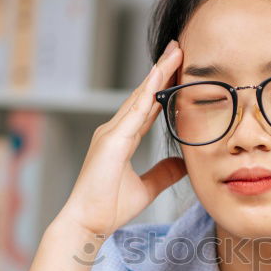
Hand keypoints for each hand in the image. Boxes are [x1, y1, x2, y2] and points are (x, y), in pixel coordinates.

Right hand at [56, 40, 185, 238]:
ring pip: (139, 97)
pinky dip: (147, 94)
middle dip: (161, 71)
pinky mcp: (111, 141)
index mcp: (122, 139)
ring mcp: (111, 133)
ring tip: (175, 53)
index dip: (163, 88)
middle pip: (143, 95)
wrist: (87, 223)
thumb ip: (163, 173)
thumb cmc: (108, 207)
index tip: (179, 69)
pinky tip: (159, 77)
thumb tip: (183, 163)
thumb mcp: (146, 188)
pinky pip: (133, 113)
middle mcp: (114, 131)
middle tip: (179, 47)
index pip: (148, 107)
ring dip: (157, 74)